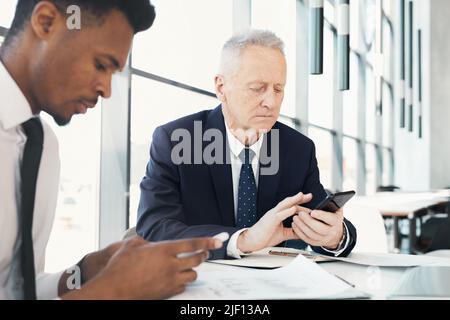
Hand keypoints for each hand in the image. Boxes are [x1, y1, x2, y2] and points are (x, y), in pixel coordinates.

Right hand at [62, 236, 221, 299]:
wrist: (113, 290)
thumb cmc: (118, 267)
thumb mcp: (130, 245)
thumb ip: (142, 240)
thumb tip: (146, 241)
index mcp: (163, 250)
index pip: (192, 244)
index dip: (207, 242)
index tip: (217, 241)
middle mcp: (170, 265)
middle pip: (196, 260)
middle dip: (203, 255)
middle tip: (204, 253)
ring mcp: (169, 280)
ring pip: (192, 275)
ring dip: (192, 270)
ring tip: (188, 266)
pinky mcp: (167, 293)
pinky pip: (182, 287)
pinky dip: (182, 283)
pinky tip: (176, 280)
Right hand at [237, 192, 312, 252]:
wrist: (252, 240)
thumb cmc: (264, 236)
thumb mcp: (282, 234)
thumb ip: (292, 232)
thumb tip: (302, 233)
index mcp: (277, 215)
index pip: (290, 206)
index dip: (299, 202)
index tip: (308, 200)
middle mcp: (275, 212)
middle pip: (289, 202)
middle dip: (299, 198)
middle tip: (309, 195)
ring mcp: (272, 215)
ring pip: (284, 205)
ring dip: (294, 200)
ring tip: (302, 196)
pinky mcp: (270, 220)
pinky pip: (280, 214)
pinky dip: (287, 211)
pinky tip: (294, 208)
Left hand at [291, 207, 344, 249]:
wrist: (335, 234)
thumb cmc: (332, 218)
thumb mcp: (335, 210)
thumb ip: (332, 203)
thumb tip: (327, 195)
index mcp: (336, 222)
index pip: (330, 219)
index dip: (321, 215)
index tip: (312, 212)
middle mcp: (331, 232)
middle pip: (319, 228)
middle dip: (308, 221)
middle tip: (300, 213)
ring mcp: (323, 239)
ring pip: (311, 234)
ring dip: (301, 226)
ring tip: (295, 218)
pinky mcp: (316, 243)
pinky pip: (306, 239)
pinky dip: (299, 232)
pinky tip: (294, 225)